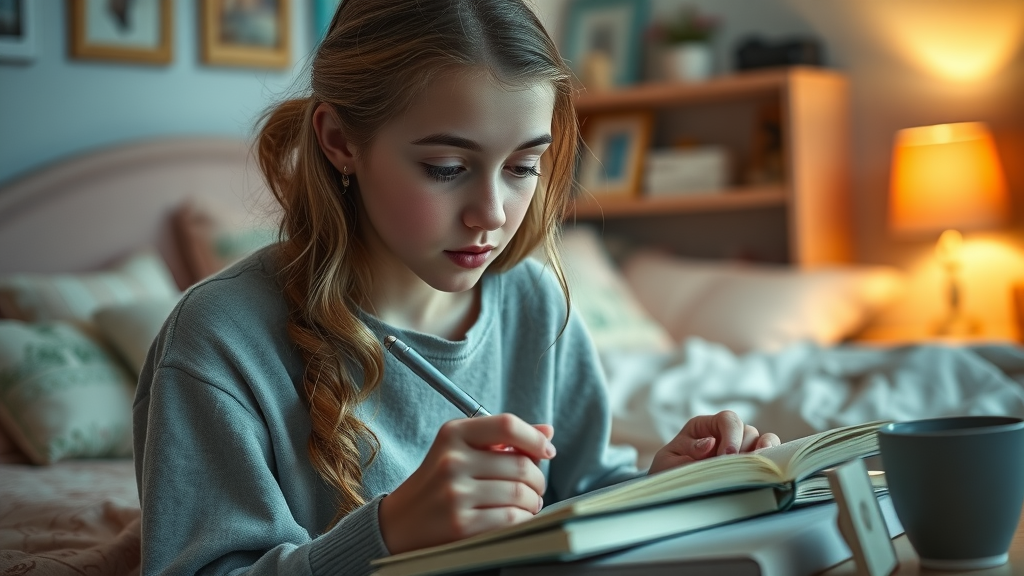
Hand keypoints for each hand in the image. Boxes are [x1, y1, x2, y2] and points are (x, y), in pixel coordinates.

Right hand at [378, 414, 555, 553]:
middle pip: (521, 464)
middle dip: (538, 479)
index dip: (535, 438)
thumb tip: (547, 431)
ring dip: (532, 501)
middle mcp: (452, 460)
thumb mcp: (461, 450)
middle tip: (536, 487)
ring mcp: (455, 493)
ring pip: (520, 494)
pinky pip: (511, 519)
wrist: (399, 522)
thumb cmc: (438, 483)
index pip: (506, 425)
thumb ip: (503, 439)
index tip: (547, 451)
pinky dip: (522, 519)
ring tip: (528, 504)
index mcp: (453, 434)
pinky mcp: (460, 524)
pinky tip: (517, 518)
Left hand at [648, 410, 779, 474]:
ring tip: (754, 470)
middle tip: (735, 468)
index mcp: (704, 427)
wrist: (672, 493)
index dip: (732, 435)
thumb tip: (709, 443)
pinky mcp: (751, 464)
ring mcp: (740, 448)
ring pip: (762, 441)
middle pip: (747, 431)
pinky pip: (770, 455)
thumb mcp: (668, 462)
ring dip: (760, 455)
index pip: (728, 419)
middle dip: (744, 449)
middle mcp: (725, 434)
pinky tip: (769, 471)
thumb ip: (686, 452)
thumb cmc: (668, 474)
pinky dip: (772, 460)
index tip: (727, 455)